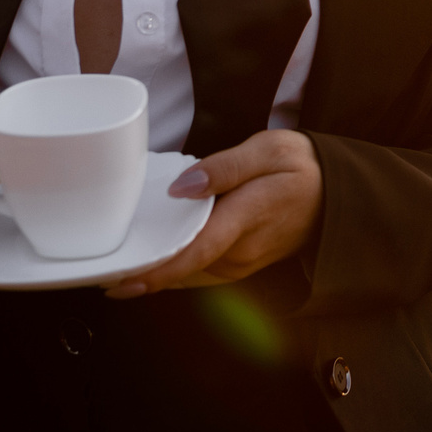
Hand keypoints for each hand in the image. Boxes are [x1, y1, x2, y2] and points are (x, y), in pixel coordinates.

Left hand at [106, 129, 322, 297]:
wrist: (335, 196)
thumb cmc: (302, 168)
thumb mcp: (269, 150)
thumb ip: (224, 167)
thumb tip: (182, 186)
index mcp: (246, 219)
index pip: (195, 252)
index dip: (156, 271)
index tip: (120, 281)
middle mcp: (241, 251)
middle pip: (182, 267)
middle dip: (141, 270)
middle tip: (96, 267)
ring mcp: (239, 264)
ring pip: (187, 274)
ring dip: (152, 272)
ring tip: (112, 266)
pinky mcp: (237, 266)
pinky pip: (197, 272)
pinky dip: (170, 269)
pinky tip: (147, 261)